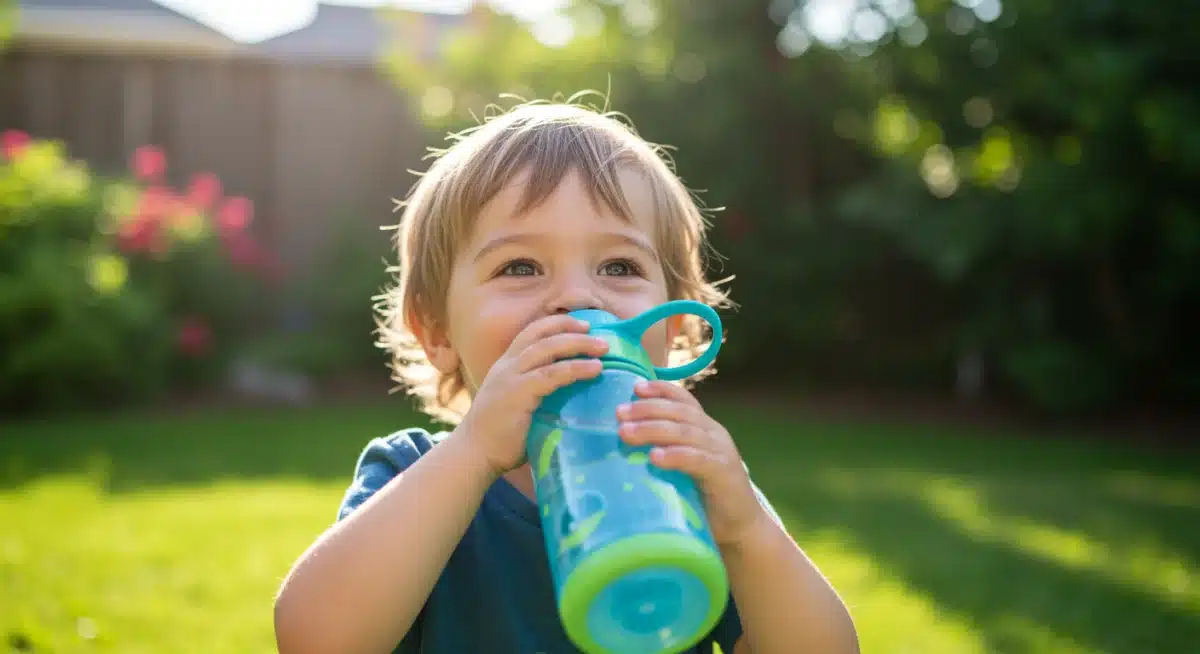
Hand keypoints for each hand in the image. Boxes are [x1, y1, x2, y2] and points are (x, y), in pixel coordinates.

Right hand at [457, 314, 608, 476]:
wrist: (474, 454)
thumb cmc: (499, 437)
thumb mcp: (516, 403)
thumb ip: (536, 393)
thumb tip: (571, 396)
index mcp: (506, 365)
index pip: (532, 332)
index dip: (557, 324)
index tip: (582, 325)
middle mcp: (507, 365)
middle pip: (542, 333)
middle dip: (572, 328)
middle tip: (599, 333)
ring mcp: (511, 377)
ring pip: (548, 348)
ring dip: (578, 344)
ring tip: (603, 348)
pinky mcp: (517, 393)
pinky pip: (551, 375)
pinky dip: (575, 369)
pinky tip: (595, 369)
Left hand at [616, 380, 766, 548]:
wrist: (740, 526)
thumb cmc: (704, 495)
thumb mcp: (685, 466)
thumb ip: (666, 450)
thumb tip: (623, 441)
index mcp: (705, 428)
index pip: (684, 400)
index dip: (661, 390)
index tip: (634, 388)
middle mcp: (714, 434)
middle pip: (679, 412)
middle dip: (647, 409)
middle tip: (619, 413)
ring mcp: (721, 452)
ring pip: (684, 432)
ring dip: (652, 429)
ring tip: (625, 433)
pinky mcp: (723, 474)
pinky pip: (697, 460)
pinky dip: (675, 456)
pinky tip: (655, 457)